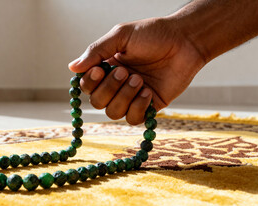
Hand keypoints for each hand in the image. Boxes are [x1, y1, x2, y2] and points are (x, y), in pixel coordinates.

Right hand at [69, 17, 205, 124]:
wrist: (185, 42)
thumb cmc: (153, 34)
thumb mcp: (121, 36)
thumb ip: (96, 51)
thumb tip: (72, 67)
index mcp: (107, 68)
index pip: (87, 86)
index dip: (90, 83)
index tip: (100, 69)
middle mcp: (116, 85)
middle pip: (98, 102)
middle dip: (110, 89)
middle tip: (126, 72)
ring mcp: (132, 97)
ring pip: (113, 113)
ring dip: (125, 97)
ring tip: (140, 80)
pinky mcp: (148, 106)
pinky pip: (133, 119)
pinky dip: (138, 107)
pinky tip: (148, 92)